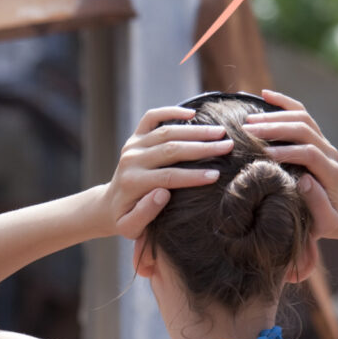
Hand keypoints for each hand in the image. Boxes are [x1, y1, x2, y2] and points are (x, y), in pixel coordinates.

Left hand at [97, 105, 233, 239]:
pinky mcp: (135, 137)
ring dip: (196, 130)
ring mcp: (133, 146)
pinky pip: (151, 117)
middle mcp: (132, 160)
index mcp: (133, 183)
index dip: (193, 176)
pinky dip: (171, 111)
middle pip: (171, 149)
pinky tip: (193, 113)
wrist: (109, 205)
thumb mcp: (131, 227)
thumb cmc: (126, 220)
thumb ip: (144, 214)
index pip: (168, 177)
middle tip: (228, 146)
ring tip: (221, 132)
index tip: (216, 175)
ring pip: (167, 131)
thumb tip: (162, 193)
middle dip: (202, 148)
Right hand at [242, 88, 337, 236]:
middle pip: (304, 130)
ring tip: (248, 121)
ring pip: (302, 118)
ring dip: (274, 116)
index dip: (287, 152)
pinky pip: (301, 112)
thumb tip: (305, 180)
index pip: (310, 153)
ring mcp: (322, 142)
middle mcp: (329, 153)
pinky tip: (264, 94)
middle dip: (275, 129)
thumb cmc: (318, 223)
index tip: (263, 156)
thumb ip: (318, 205)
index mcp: (330, 172)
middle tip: (248, 131)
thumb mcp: (322, 223)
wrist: (329, 213)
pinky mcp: (314, 136)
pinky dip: (283, 102)